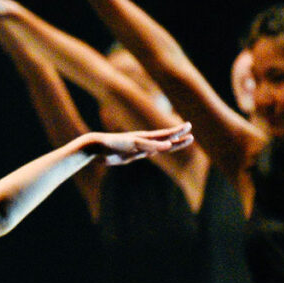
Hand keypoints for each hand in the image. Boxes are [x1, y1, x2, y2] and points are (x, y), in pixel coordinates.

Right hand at [77, 121, 192, 163]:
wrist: (93, 147)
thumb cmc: (108, 152)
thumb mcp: (129, 155)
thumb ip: (141, 153)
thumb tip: (152, 153)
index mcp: (142, 144)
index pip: (163, 142)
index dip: (175, 140)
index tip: (187, 137)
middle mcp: (142, 139)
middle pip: (164, 136)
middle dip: (178, 133)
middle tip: (190, 127)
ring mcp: (137, 140)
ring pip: (159, 138)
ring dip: (173, 135)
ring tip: (185, 131)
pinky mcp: (131, 143)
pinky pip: (147, 145)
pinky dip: (158, 146)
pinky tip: (167, 145)